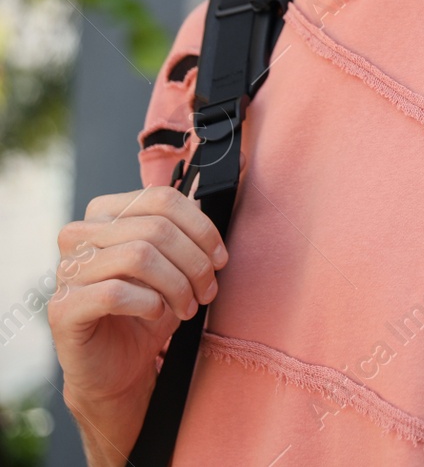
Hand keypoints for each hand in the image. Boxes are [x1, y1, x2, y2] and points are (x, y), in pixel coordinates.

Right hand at [48, 185, 228, 465]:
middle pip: (157, 228)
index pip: (163, 199)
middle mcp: (80, 235)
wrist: (119, 367)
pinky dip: (149, 304)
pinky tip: (157, 314)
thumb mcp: (174, 263)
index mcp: (106, 213)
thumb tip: (209, 196)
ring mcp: (66, 271)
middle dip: (195, 263)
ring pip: (139, 256)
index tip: (220, 258)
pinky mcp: (63, 308)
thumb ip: (185, 230)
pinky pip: (115, 293)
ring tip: (188, 307)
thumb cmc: (148, 308)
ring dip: (177, 285)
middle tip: (207, 292)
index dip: (202, 227)